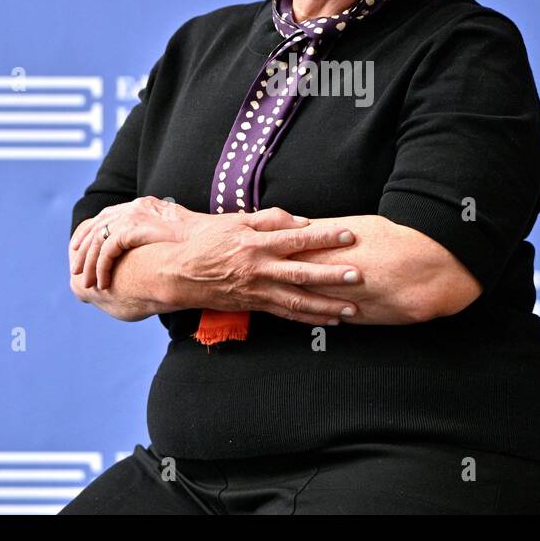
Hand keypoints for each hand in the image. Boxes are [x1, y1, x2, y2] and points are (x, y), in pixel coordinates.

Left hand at [71, 196, 231, 291]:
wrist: (208, 241)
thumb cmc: (195, 244)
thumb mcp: (170, 236)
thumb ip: (152, 237)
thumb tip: (144, 253)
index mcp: (141, 206)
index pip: (104, 216)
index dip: (88, 233)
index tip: (78, 250)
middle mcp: (134, 207)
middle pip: (96, 225)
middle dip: (83, 249)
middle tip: (77, 270)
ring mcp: (133, 216)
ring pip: (98, 240)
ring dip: (90, 264)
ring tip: (88, 283)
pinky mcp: (133, 228)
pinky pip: (107, 250)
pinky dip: (101, 268)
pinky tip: (103, 283)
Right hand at [162, 209, 361, 325]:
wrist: (181, 275)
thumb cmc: (209, 244)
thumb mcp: (236, 221)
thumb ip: (270, 219)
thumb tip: (302, 222)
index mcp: (257, 245)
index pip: (297, 239)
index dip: (324, 237)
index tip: (348, 235)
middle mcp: (260, 270)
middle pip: (302, 274)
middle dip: (332, 276)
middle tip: (358, 276)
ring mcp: (259, 291)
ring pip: (298, 300)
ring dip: (327, 306)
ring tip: (352, 308)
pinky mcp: (257, 306)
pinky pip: (287, 314)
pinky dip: (310, 318)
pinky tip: (330, 320)